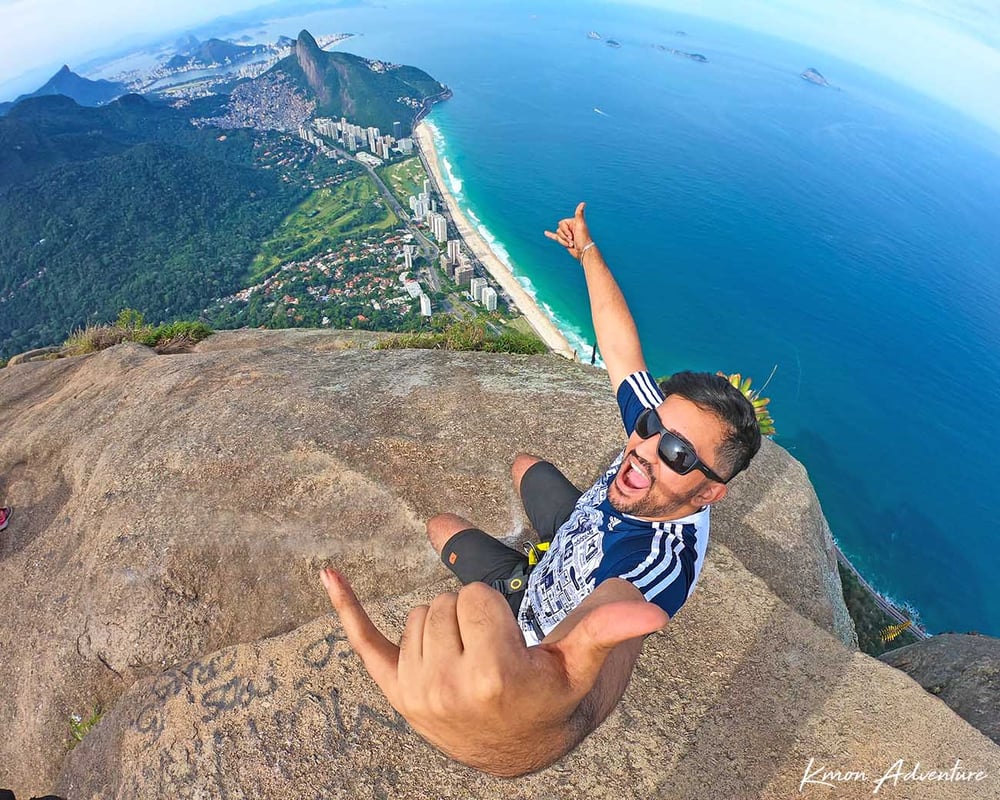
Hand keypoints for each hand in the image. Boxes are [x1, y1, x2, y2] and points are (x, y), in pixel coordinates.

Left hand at [319, 568, 665, 775]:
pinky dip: (348, 607)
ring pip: (418, 616)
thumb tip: (655, 612)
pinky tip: (329, 576)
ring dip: (443, 625)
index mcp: (492, 671)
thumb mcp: (583, 666)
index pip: (474, 595)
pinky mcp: (395, 693)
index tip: (512, 642)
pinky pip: (365, 640)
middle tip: (491, 650)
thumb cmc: (554, 699)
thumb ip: (609, 630)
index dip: (495, 611)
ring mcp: (414, 691)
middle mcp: (445, 684)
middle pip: (443, 601)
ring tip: (469, 657)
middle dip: (469, 615)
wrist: (518, 749)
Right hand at [544, 201, 592, 258]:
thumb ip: (579, 214)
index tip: (572, 235)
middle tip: (572, 240)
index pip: (561, 223)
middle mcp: (570, 227)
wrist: (583, 251)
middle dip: (564, 236)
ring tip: (571, 244)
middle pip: (559, 229)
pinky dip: (550, 235)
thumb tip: (583, 203)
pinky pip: (555, 236)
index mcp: (573, 222)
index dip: (565, 230)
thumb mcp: (580, 225)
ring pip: (558, 235)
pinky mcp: (564, 240)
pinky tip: (546, 233)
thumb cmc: (583, 238)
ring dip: (563, 241)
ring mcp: (567, 234)